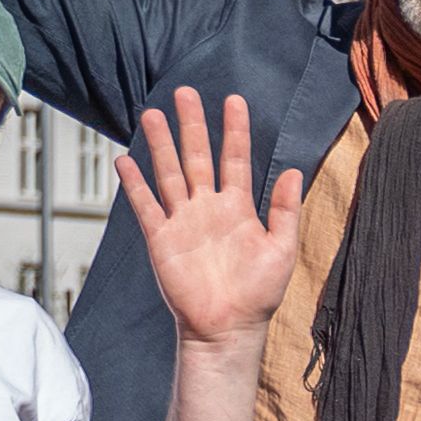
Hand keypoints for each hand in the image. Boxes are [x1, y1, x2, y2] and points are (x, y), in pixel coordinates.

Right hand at [131, 87, 305, 347]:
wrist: (228, 328)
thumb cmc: (258, 294)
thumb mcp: (281, 248)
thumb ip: (286, 209)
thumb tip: (295, 171)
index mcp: (239, 207)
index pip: (236, 158)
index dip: (235, 130)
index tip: (233, 99)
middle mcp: (208, 208)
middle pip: (197, 156)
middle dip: (192, 124)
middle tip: (185, 92)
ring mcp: (183, 221)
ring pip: (170, 173)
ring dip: (160, 144)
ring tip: (152, 114)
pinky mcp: (162, 239)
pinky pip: (146, 206)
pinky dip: (135, 184)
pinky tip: (125, 160)